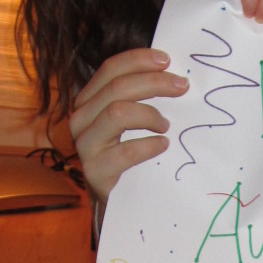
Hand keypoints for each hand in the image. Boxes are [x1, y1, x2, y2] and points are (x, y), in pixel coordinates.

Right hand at [68, 48, 187, 204]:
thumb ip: (139, 98)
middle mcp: (81, 119)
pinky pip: (125, 152)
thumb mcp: (129, 123)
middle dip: (154, 82)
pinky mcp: (95, 172)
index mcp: (88, 101)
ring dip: (149, 114)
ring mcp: (85, 146)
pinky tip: (163, 145)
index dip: (138, 60)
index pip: (110, 69)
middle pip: (117, 87)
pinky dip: (149, 145)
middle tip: (181, 87)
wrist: (116, 203)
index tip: (167, 60)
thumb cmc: (128, 158)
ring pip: (117, 112)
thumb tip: (172, 74)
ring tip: (167, 126)